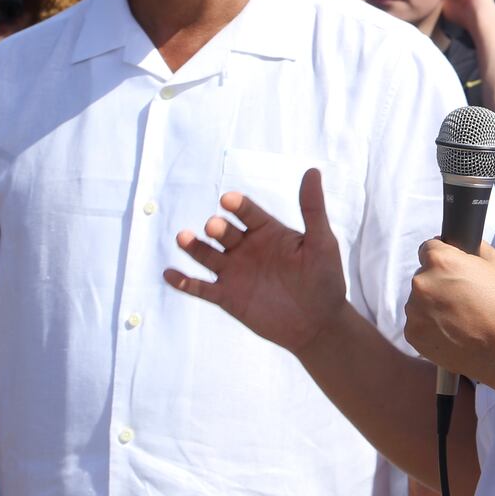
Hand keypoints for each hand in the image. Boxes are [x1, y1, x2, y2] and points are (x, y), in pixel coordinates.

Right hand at [164, 169, 347, 355]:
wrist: (319, 325)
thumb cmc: (325, 280)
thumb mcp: (321, 242)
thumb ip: (312, 209)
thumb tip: (312, 171)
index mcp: (266, 231)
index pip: (248, 212)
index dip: (237, 205)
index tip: (228, 200)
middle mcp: (246, 248)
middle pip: (224, 232)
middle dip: (216, 227)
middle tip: (213, 226)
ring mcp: (234, 272)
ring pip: (207, 255)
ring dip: (193, 246)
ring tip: (182, 238)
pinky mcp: (227, 297)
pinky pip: (201, 288)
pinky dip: (184, 282)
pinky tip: (170, 274)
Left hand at [405, 239, 494, 386]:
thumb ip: (474, 247)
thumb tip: (458, 244)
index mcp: (439, 260)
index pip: (428, 249)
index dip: (442, 259)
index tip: (452, 272)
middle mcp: (421, 282)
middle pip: (423, 277)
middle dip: (438, 285)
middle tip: (462, 300)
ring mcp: (414, 310)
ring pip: (418, 302)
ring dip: (432, 307)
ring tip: (460, 320)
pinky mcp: (412, 334)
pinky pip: (417, 325)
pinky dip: (430, 328)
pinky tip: (452, 334)